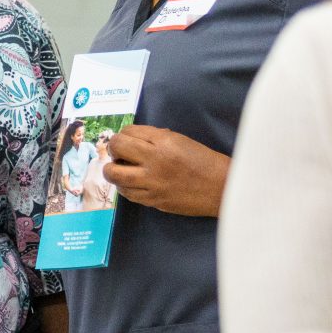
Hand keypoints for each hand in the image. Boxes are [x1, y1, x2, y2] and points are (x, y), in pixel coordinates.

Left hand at [102, 124, 230, 218]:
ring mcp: (152, 182)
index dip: (123, 134)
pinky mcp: (153, 200)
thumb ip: (155, 138)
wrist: (220, 188)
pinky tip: (129, 183)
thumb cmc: (203, 161)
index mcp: (163, 141)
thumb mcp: (180, 140)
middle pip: (117, 148)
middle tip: (117, 152)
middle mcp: (154, 160)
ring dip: (111, 170)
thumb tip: (133, 140)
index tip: (126, 140)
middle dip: (113, 147)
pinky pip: (127, 193)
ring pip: (115, 174)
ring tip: (116, 168)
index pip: (129, 132)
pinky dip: (123, 187)